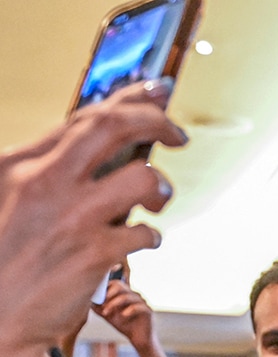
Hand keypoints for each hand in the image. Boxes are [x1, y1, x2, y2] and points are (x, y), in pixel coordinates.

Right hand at [0, 80, 185, 356]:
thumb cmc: (4, 261)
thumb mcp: (8, 198)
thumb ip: (48, 172)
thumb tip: (98, 150)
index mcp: (19, 165)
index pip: (83, 117)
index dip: (128, 99)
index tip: (156, 92)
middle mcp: (44, 183)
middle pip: (113, 127)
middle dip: (156, 120)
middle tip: (178, 132)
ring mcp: (72, 217)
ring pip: (143, 178)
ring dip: (161, 188)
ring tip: (158, 200)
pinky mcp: (95, 253)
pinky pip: (145, 234)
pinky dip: (152, 237)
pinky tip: (145, 244)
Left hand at [98, 277, 155, 350]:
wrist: (139, 339)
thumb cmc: (124, 325)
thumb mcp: (108, 315)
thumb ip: (99, 307)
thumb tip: (89, 300)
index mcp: (126, 294)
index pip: (115, 283)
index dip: (104, 287)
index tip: (97, 297)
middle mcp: (134, 295)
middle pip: (120, 286)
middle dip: (108, 294)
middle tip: (101, 304)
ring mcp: (142, 302)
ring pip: (126, 296)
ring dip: (113, 304)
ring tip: (106, 313)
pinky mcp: (148, 311)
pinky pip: (137, 307)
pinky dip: (128, 311)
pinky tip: (123, 316)